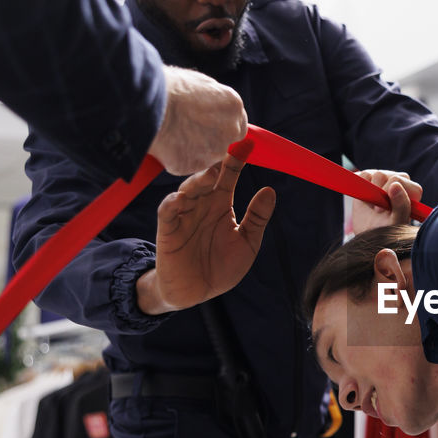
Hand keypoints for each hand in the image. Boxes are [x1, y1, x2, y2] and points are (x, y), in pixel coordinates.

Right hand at [136, 141, 275, 314]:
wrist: (195, 293)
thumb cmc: (221, 266)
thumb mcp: (247, 243)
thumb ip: (257, 218)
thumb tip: (270, 190)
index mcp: (220, 204)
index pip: (228, 176)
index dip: (236, 160)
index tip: (248, 143)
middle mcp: (201, 205)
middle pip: (206, 178)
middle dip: (216, 165)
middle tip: (228, 152)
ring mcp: (183, 216)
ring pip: (187, 190)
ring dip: (198, 181)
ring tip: (211, 173)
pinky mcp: (168, 231)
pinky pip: (167, 213)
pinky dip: (172, 204)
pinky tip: (180, 199)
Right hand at [149, 66, 248, 175]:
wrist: (147, 103)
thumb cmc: (168, 87)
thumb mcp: (198, 82)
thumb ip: (212, 98)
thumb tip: (211, 103)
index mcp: (233, 106)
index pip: (237, 122)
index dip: (221, 124)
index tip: (208, 124)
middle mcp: (230, 130)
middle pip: (226, 141)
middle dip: (211, 138)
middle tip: (189, 130)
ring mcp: (214, 150)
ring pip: (207, 154)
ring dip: (194, 149)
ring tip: (173, 134)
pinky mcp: (195, 165)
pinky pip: (188, 163)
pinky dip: (178, 157)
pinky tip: (166, 143)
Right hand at [350, 170, 422, 234]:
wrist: (369, 235)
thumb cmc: (387, 231)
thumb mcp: (396, 222)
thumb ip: (401, 205)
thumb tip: (395, 185)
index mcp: (412, 191)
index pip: (400, 179)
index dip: (389, 192)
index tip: (384, 209)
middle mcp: (401, 182)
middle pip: (386, 175)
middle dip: (378, 193)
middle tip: (377, 210)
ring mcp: (386, 179)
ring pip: (376, 174)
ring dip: (371, 192)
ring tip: (373, 205)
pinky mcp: (371, 179)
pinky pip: (364, 175)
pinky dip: (361, 187)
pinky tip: (366, 199)